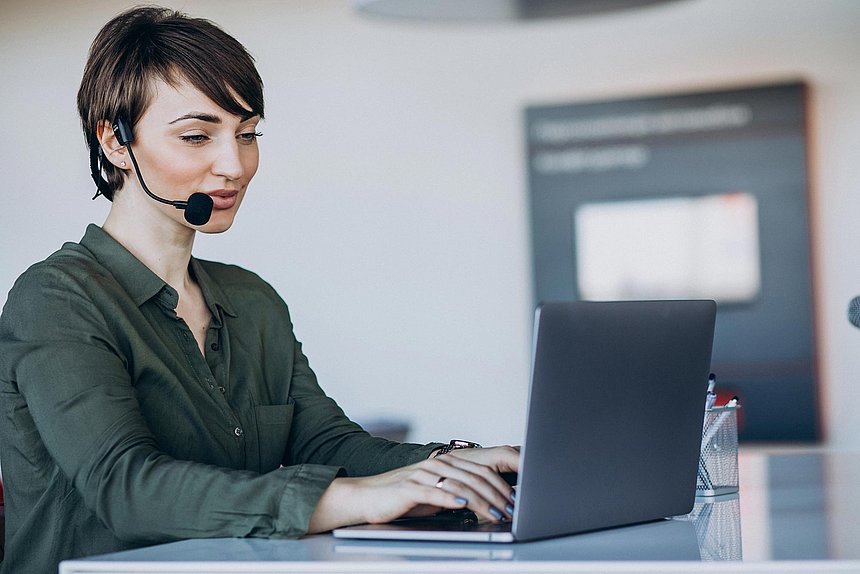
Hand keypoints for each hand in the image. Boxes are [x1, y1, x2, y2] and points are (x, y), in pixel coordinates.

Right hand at [307, 445, 519, 532]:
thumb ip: (457, 493)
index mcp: (445, 463)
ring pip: (460, 485)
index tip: (515, 501)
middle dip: (497, 495)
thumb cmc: (401, 498)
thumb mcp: (435, 494)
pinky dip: (451, 498)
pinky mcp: (409, 487)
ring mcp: (422, 474)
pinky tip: (464, 504)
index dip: (501, 485)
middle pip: (474, 477)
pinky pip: (434, 492)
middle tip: (511, 510)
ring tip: (496, 512)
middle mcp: (436, 464)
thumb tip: (485, 503)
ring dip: (482, 501)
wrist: (366, 497)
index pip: (480, 471)